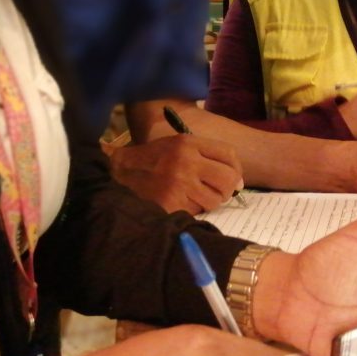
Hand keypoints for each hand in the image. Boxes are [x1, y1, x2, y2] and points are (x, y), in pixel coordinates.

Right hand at [109, 136, 243, 212]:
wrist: (119, 172)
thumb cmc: (152, 160)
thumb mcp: (176, 145)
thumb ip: (205, 155)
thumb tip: (238, 182)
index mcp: (188, 143)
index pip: (229, 154)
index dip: (236, 169)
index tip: (234, 180)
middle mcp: (186, 161)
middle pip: (228, 179)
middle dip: (227, 190)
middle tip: (217, 193)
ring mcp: (179, 183)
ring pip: (215, 200)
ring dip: (208, 203)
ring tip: (193, 198)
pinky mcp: (172, 203)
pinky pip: (196, 212)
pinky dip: (191, 211)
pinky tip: (178, 203)